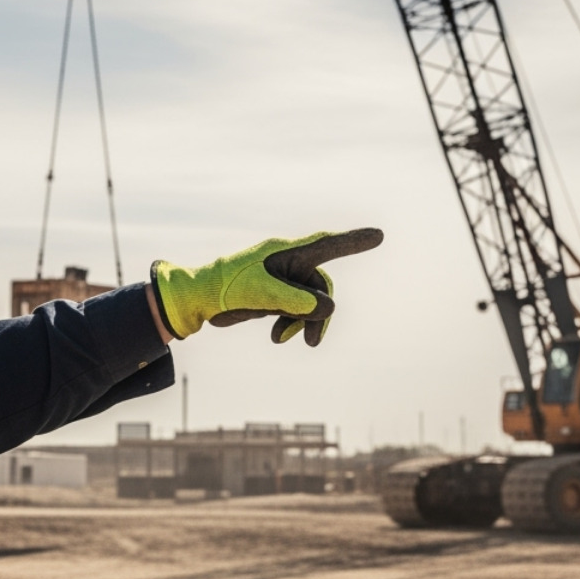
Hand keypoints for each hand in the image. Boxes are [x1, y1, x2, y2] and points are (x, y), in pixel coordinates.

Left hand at [149, 229, 382, 345]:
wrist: (199, 299)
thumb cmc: (226, 288)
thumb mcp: (262, 294)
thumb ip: (296, 301)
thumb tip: (329, 309)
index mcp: (286, 253)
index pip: (327, 245)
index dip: (354, 241)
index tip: (379, 235)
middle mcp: (288, 262)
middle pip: (321, 287)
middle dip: (320, 315)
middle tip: (311, 343)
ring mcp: (282, 279)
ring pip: (310, 302)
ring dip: (302, 323)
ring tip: (281, 339)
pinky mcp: (275, 295)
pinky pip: (296, 310)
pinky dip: (291, 324)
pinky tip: (276, 338)